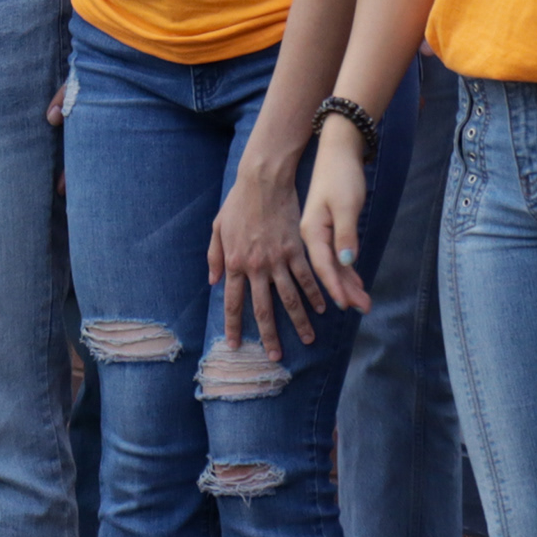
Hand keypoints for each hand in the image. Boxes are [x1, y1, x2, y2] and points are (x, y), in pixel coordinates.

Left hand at [207, 150, 323, 360]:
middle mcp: (256, 267)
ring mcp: (278, 259)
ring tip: (308, 339)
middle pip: (263, 309)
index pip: (233, 303)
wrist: (262, 180)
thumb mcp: (218, 228)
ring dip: (299, 321)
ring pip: (289, 298)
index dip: (234, 326)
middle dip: (269, 335)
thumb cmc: (238, 202)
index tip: (236, 345)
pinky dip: (315, 294)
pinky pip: (307, 277)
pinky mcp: (296, 249)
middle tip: (275, 356)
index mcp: (234, 263)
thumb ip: (214, 257)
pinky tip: (324, 307)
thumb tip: (213, 281)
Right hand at [297, 116, 375, 314]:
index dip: (335, 286)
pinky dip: (348, 269)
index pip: (324, 266)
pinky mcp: (329, 228)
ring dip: (350, 283)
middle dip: (347, 290)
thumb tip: (347, 262)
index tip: (346, 305)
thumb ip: (346, 235)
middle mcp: (313, 235)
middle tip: (366, 308)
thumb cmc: (342, 176)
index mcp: (312, 231)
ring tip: (365, 302)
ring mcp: (320, 232)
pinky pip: (337, 255)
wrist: (339, 152)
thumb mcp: (347, 205)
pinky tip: (357, 283)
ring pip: (335, 264)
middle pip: (330, 269)